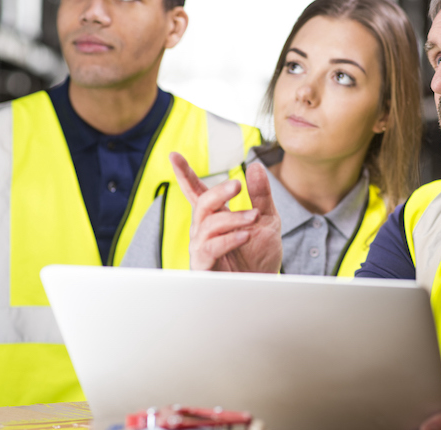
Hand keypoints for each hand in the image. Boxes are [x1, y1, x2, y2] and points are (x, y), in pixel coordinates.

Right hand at [169, 152, 281, 272]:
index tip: (174, 155)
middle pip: (202, 204)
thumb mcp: (266, 219)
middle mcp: (204, 230)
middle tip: (237, 184)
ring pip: (208, 225)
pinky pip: (210, 248)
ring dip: (232, 218)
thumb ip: (260, 195)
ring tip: (254, 217)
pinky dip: (228, 239)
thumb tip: (256, 167)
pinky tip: (245, 235)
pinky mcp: (204, 266)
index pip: (197, 192)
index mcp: (215, 216)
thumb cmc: (260, 255)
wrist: (265, 285)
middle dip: (218, 192)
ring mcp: (202, 247)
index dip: (184, 174)